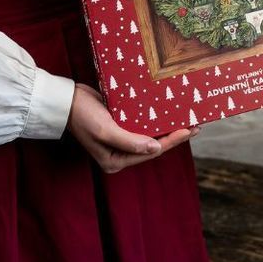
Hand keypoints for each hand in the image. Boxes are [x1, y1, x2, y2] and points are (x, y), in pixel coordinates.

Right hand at [67, 82, 198, 172]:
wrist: (66, 100)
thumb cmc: (83, 117)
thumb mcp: (106, 131)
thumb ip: (130, 142)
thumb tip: (156, 148)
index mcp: (116, 161)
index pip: (151, 153)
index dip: (172, 141)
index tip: (190, 130)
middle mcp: (120, 153)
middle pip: (154, 145)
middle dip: (175, 135)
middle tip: (196, 124)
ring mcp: (121, 139)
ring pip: (151, 134)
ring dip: (168, 126)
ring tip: (188, 118)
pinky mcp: (121, 125)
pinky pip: (143, 124)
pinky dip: (157, 118)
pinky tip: (169, 110)